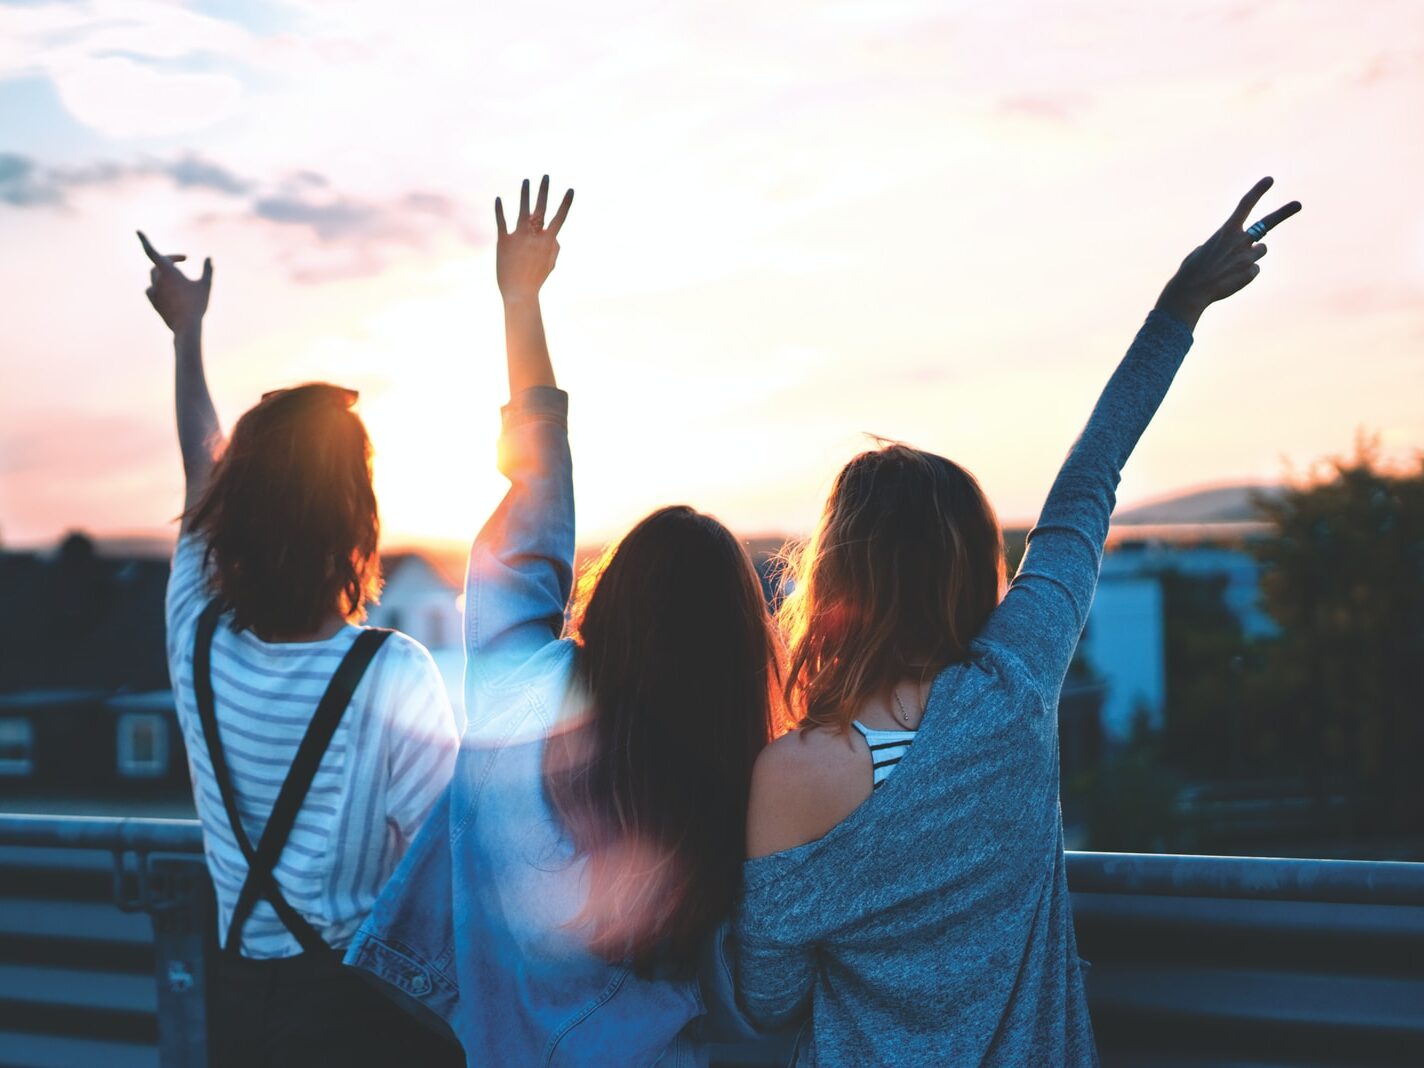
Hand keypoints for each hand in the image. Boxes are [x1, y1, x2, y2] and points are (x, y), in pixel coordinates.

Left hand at [138, 231, 211, 335]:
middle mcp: (157, 280)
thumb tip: (209, 258)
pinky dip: (158, 286)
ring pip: (154, 277)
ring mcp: (154, 291)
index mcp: (168, 271)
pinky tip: (166, 291)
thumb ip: (207, 270)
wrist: (186, 327)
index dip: (144, 240)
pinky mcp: (154, 302)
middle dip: (169, 259)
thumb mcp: (205, 285)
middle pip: (158, 264)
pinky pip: (151, 289)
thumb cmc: (197, 304)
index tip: (137, 231)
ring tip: (178, 277)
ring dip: (164, 273)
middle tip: (183, 259)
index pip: (152, 252)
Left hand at [495, 175, 573, 302]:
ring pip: (522, 210)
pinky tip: (498, 198)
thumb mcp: (550, 264)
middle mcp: (534, 236)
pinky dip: (499, 210)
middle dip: (544, 191)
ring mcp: (519, 236)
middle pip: (541, 208)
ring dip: (525, 194)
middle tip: (546, 175)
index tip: (571, 189)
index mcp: (548, 242)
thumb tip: (554, 235)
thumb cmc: (536, 280)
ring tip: (527, 180)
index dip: (566, 203)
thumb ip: (554, 247)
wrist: (518, 293)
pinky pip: (501, 221)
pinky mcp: (503, 240)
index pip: (559, 218)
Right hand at [1154, 177, 1300, 329]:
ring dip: (1250, 256)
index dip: (1258, 191)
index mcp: (1226, 230)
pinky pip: (1253, 270)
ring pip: (1260, 251)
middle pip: (1267, 223)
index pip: (1245, 205)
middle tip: (1298, 204)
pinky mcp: (1251, 272)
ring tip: (1230, 267)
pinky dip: (1244, 274)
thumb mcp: (1202, 250)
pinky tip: (1230, 279)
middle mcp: (1241, 240)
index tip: (1269, 180)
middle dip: (1284, 213)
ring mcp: (1248, 256)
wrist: (1192, 291)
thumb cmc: (1191, 270)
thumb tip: (1229, 252)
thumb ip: (1219, 246)